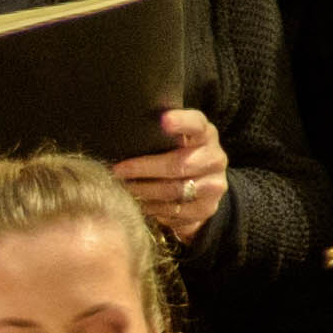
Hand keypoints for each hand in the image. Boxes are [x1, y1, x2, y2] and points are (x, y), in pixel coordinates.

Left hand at [112, 105, 234, 242]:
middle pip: (178, 164)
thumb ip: (159, 134)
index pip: (197, 124)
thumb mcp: (175, 140)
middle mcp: (214, 158)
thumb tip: (123, 129)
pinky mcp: (206, 208)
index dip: (181, 122)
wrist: (204, 187)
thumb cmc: (179, 156)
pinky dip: (153, 208)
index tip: (163, 120)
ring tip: (123, 189)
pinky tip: (139, 204)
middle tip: (118, 170)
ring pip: (174, 190)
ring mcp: (213, 185)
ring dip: (144, 191)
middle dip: (143, 168)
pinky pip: (175, 211)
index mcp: (206, 134)